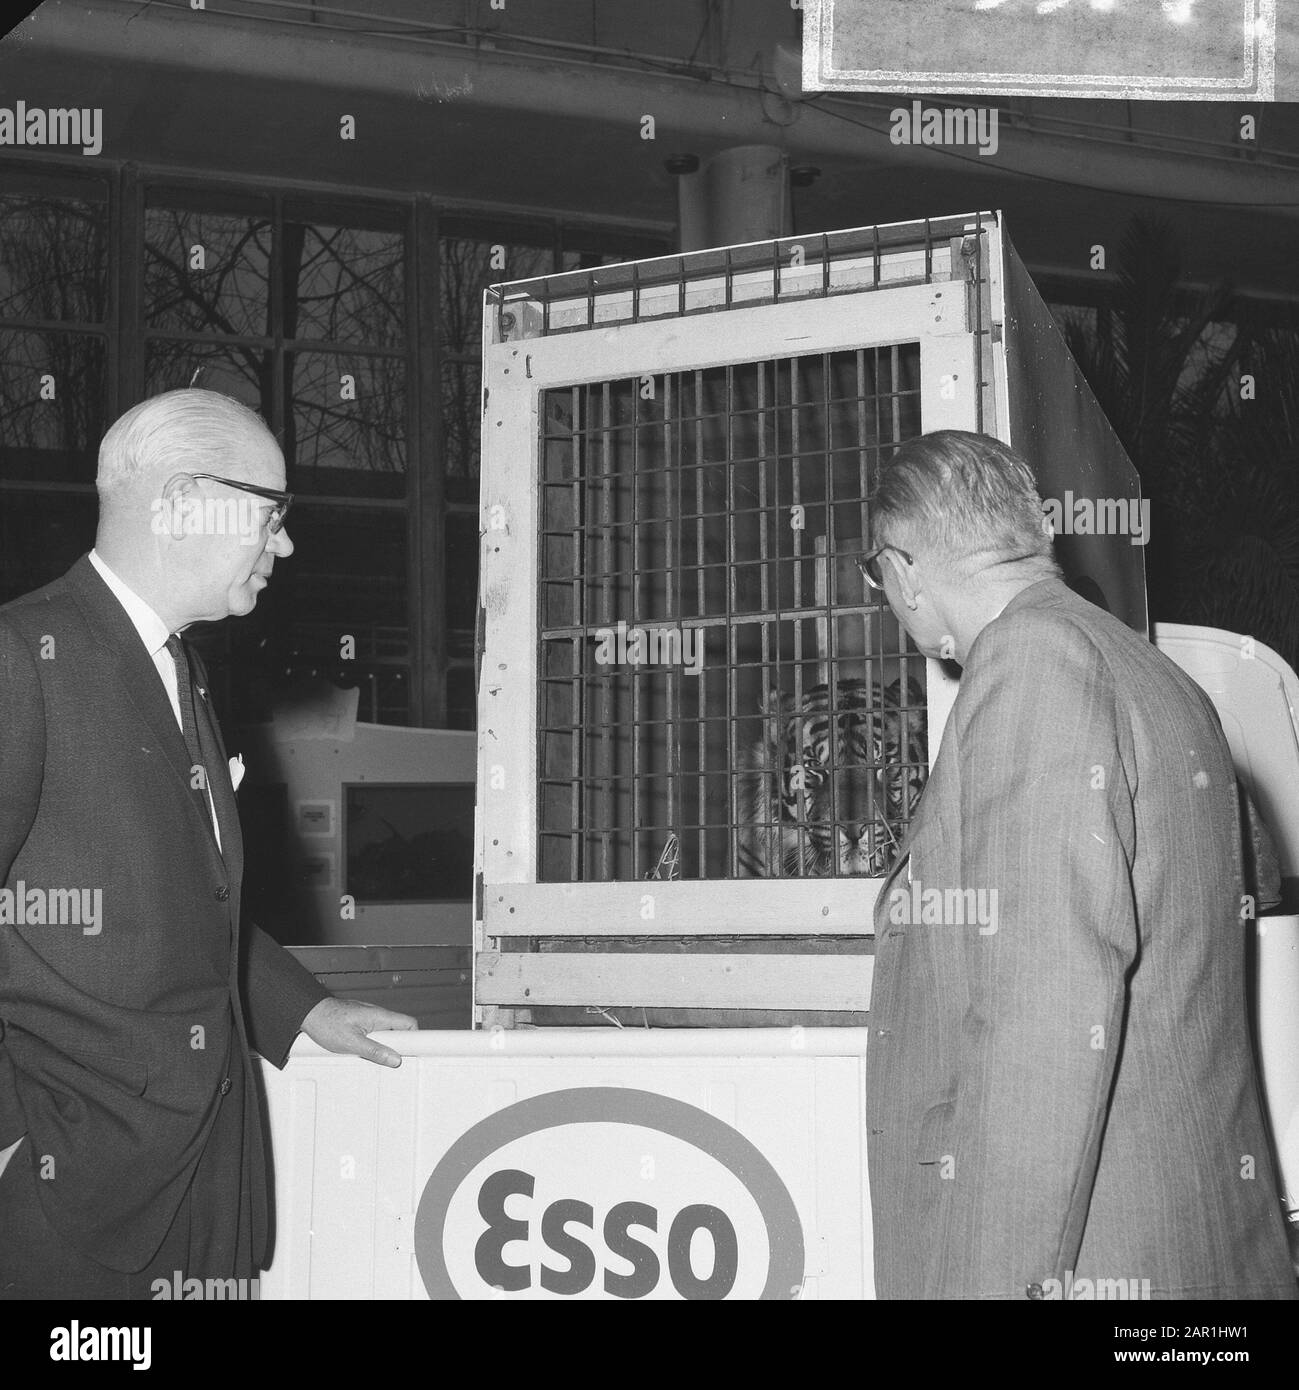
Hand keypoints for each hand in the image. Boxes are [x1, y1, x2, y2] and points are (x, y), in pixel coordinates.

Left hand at [300, 997, 417, 1067]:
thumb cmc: (326, 1022)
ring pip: (388, 1035)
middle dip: (398, 1048)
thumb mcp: (351, 1042)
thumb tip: (394, 1059)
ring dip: (384, 1047)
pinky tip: (362, 1052)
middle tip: (388, 1061)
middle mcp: (377, 1016)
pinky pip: (376, 1035)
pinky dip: (374, 1045)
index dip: (417, 1039)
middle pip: (400, 1032)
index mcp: (379, 1016)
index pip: (410, 1024)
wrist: (309, 1013)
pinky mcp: (362, 1024)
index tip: (417, 1053)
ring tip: (370, 1057)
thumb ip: (374, 1051)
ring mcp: (370, 1019)